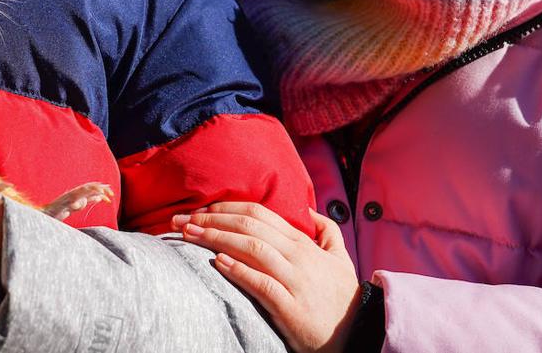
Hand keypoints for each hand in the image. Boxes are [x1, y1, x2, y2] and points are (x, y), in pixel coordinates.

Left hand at [174, 202, 360, 352]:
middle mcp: (298, 256)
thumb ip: (327, 230)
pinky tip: (218, 262)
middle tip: (181, 219)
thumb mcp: (340, 257)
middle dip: (211, 219)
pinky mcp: (291, 307)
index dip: (226, 207)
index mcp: (303, 242)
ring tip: (189, 235)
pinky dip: (239, 270)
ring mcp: (295, 280)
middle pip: (250, 226)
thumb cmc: (342, 296)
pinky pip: (262, 284)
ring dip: (217, 238)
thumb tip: (309, 209)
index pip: (259, 213)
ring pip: (253, 249)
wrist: (360, 333)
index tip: (200, 208)